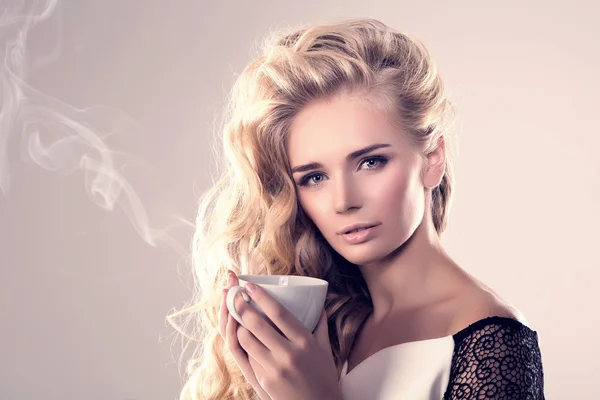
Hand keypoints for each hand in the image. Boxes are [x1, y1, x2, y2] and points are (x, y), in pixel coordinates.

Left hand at [226, 272, 341, 399]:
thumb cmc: (323, 376)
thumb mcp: (325, 348)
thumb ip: (320, 324)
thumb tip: (318, 303)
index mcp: (304, 342)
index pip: (279, 313)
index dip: (262, 297)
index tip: (250, 285)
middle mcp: (288, 354)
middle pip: (257, 325)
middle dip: (242, 307)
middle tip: (235, 295)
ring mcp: (274, 369)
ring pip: (246, 340)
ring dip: (238, 325)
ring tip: (235, 314)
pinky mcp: (264, 381)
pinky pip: (248, 357)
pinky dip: (244, 344)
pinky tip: (241, 335)